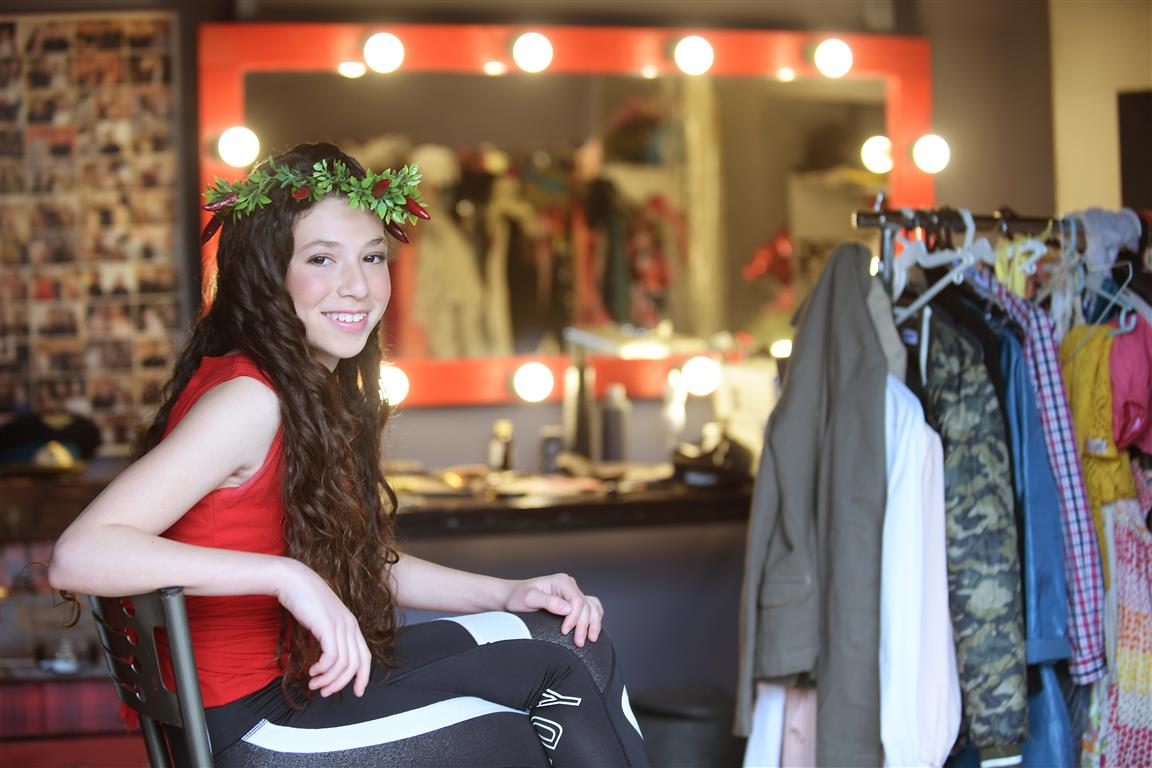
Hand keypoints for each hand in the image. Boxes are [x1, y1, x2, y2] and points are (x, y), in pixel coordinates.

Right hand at [275, 559, 371, 697]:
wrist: (294, 580)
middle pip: (356, 664)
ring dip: (328, 679)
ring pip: (343, 664)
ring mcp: (340, 625)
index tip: (356, 692)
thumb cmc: (305, 600)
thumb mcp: (323, 620)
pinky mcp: (327, 626)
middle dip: (342, 683)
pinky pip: (332, 657)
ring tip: (314, 683)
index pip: (365, 656)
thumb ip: (330, 636)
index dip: (363, 676)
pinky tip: (312, 670)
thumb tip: (328, 659)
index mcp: (351, 625)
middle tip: (325, 692)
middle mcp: (350, 625)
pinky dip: (323, 669)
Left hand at [505, 573, 603, 647]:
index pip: (578, 601)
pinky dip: (594, 618)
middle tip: (579, 643)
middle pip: (587, 606)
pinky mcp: (571, 601)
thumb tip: (568, 609)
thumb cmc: (517, 597)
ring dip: (593, 623)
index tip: (565, 632)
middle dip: (584, 625)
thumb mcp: (529, 598)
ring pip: (592, 607)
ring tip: (591, 639)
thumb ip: (548, 602)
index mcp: (562, 582)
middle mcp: (569, 585)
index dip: (575, 618)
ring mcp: (571, 593)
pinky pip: (590, 608)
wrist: (511, 597)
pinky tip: (591, 630)